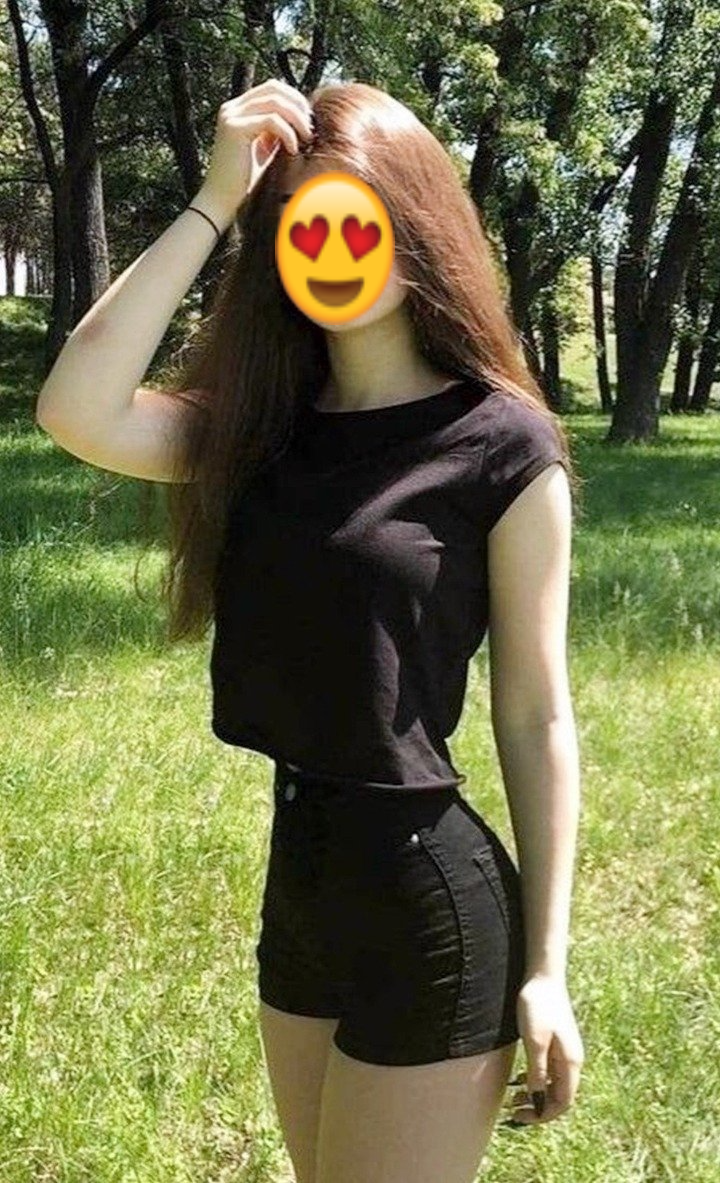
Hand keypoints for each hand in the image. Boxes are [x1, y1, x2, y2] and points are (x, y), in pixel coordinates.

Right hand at [197, 78, 314, 225]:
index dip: (294, 99)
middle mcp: (232, 108)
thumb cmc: (245, 182)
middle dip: (297, 105)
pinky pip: (271, 120)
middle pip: (274, 88)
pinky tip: (293, 149)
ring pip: (275, 102)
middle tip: (310, 128)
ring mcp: (231, 116)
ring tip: (306, 138)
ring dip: (296, 118)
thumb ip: (277, 131)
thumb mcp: (265, 149)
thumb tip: (303, 119)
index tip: (308, 120)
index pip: (271, 88)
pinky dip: (287, 133)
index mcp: (239, 110)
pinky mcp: (234, 128)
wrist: (222, 201)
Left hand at [501, 973, 583, 1127]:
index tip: (522, 1116)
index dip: (543, 1115)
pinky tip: (520, 1079)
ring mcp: (565, 1052)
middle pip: (560, 1097)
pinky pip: (549, 1072)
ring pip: (554, 1085)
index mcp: (570, 1062)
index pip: (563, 1102)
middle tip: (514, 1110)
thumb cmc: (537, 1005)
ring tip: (514, 1097)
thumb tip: (537, 1097)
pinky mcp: (556, 1043)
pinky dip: (536, 1080)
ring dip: (536, 1095)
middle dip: (538, 1107)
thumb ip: (537, 1070)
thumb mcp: (534, 1040)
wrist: (543, 975)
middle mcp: (572, 1060)